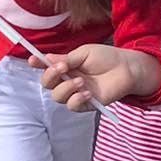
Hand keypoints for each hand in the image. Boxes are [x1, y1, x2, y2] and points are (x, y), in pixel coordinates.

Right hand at [34, 46, 160, 109]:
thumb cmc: (107, 58)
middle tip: (63, 68)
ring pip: (58, 97)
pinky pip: (73, 106)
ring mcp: (76, 93)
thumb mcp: (85, 53)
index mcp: (66, 66)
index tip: (33, 60)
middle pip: (47, 84)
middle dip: (50, 76)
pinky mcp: (87, 103)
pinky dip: (76, 99)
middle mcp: (68, 80)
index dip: (38, 64)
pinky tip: (87, 92)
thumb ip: (67, 59)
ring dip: (65, 88)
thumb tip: (47, 58)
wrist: (127, 68)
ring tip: (81, 80)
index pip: (46, 67)